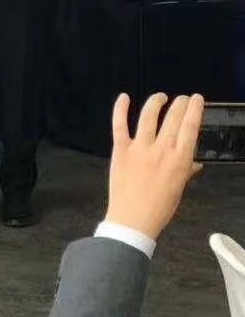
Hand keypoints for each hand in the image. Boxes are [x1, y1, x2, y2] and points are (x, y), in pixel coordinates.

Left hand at [103, 92, 203, 241]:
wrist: (133, 219)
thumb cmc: (159, 207)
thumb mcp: (179, 188)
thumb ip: (186, 171)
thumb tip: (195, 162)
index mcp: (180, 160)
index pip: (190, 128)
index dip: (194, 110)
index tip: (196, 99)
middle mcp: (161, 150)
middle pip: (172, 119)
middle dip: (179, 104)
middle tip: (181, 98)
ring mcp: (139, 148)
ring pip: (148, 117)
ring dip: (155, 103)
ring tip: (160, 97)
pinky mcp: (120, 150)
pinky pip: (120, 125)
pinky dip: (120, 109)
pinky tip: (124, 97)